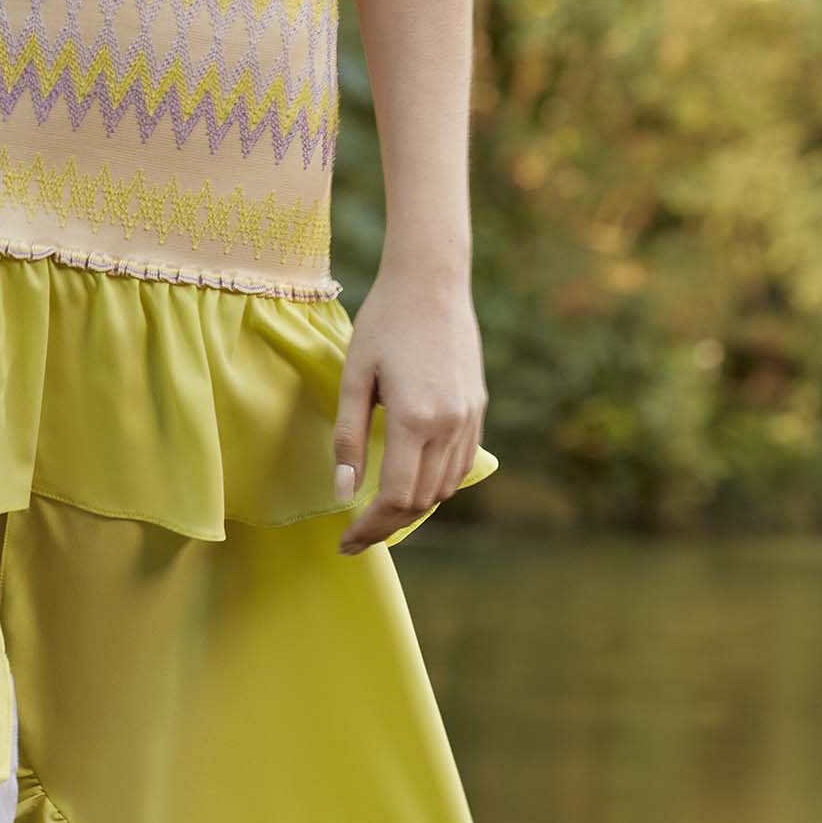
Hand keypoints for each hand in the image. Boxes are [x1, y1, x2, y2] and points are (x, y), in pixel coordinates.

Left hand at [332, 254, 486, 556]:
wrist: (432, 281)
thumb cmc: (384, 323)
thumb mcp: (354, 376)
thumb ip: (348, 438)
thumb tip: (343, 492)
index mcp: (414, 419)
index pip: (395, 498)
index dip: (370, 528)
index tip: (345, 540)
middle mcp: (449, 425)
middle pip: (422, 501)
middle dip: (388, 524)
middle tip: (356, 533)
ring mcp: (469, 418)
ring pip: (445, 487)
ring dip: (413, 506)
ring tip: (379, 511)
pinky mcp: (478, 409)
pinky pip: (460, 464)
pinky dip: (435, 483)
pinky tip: (410, 478)